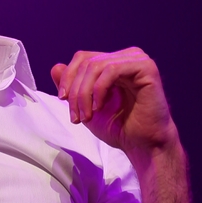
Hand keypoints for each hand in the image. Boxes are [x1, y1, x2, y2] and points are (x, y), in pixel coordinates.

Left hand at [50, 47, 179, 170]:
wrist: (143, 145)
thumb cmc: (120, 128)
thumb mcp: (87, 108)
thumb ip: (73, 88)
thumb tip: (55, 67)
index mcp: (114, 63)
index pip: (83, 58)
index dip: (68, 77)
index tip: (62, 100)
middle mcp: (126, 57)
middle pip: (87, 62)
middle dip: (76, 91)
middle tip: (76, 117)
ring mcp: (137, 60)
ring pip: (96, 66)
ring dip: (84, 93)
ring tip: (87, 116)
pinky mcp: (146, 67)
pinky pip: (112, 70)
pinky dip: (99, 90)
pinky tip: (99, 107)